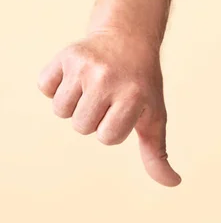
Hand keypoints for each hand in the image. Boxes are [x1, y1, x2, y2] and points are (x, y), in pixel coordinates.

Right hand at [37, 30, 180, 186]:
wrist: (129, 39)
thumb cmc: (142, 86)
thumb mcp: (154, 116)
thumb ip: (157, 152)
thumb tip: (173, 183)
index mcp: (133, 95)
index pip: (107, 137)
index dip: (113, 129)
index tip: (124, 110)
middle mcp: (108, 79)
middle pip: (82, 126)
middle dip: (94, 118)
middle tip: (108, 97)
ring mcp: (85, 66)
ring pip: (61, 111)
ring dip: (74, 105)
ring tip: (92, 87)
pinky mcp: (65, 56)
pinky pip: (45, 87)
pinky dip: (55, 86)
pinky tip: (76, 76)